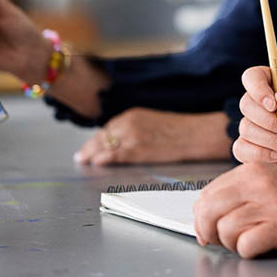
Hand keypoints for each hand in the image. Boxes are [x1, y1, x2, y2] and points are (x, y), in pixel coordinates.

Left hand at [75, 108, 230, 165]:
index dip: (98, 138)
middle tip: (81, 156)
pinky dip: (104, 158)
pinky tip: (96, 162)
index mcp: (133, 114)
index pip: (108, 127)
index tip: (90, 145)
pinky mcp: (138, 150)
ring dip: (92, 153)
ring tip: (84, 160)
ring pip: (106, 145)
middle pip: (103, 136)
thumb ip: (135, 128)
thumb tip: (122, 140)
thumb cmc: (180, 130)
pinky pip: (115, 155)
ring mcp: (132, 137)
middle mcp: (129, 123)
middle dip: (90, 146)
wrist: (196, 134)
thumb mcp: (153, 122)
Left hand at [192, 162, 276, 256]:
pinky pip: (245, 244)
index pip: (207, 194)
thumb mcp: (264, 184)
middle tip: (219, 240)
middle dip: (208, 231)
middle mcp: (258, 183)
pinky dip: (246, 251)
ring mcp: (271, 204)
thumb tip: (201, 220)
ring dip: (230, 243)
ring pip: (225, 229)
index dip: (201, 217)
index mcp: (250, 171)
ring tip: (245, 241)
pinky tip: (258, 247)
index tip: (206, 229)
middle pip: (209, 210)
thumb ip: (233, 196)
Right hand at [234, 65, 276, 176]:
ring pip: (245, 128)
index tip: (274, 105)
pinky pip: (241, 149)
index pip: (252, 76)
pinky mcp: (250, 148)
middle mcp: (261, 105)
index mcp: (275, 87)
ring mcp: (254, 126)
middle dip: (269, 120)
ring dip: (270, 139)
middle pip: (246, 104)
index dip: (257, 88)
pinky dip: (261, 154)